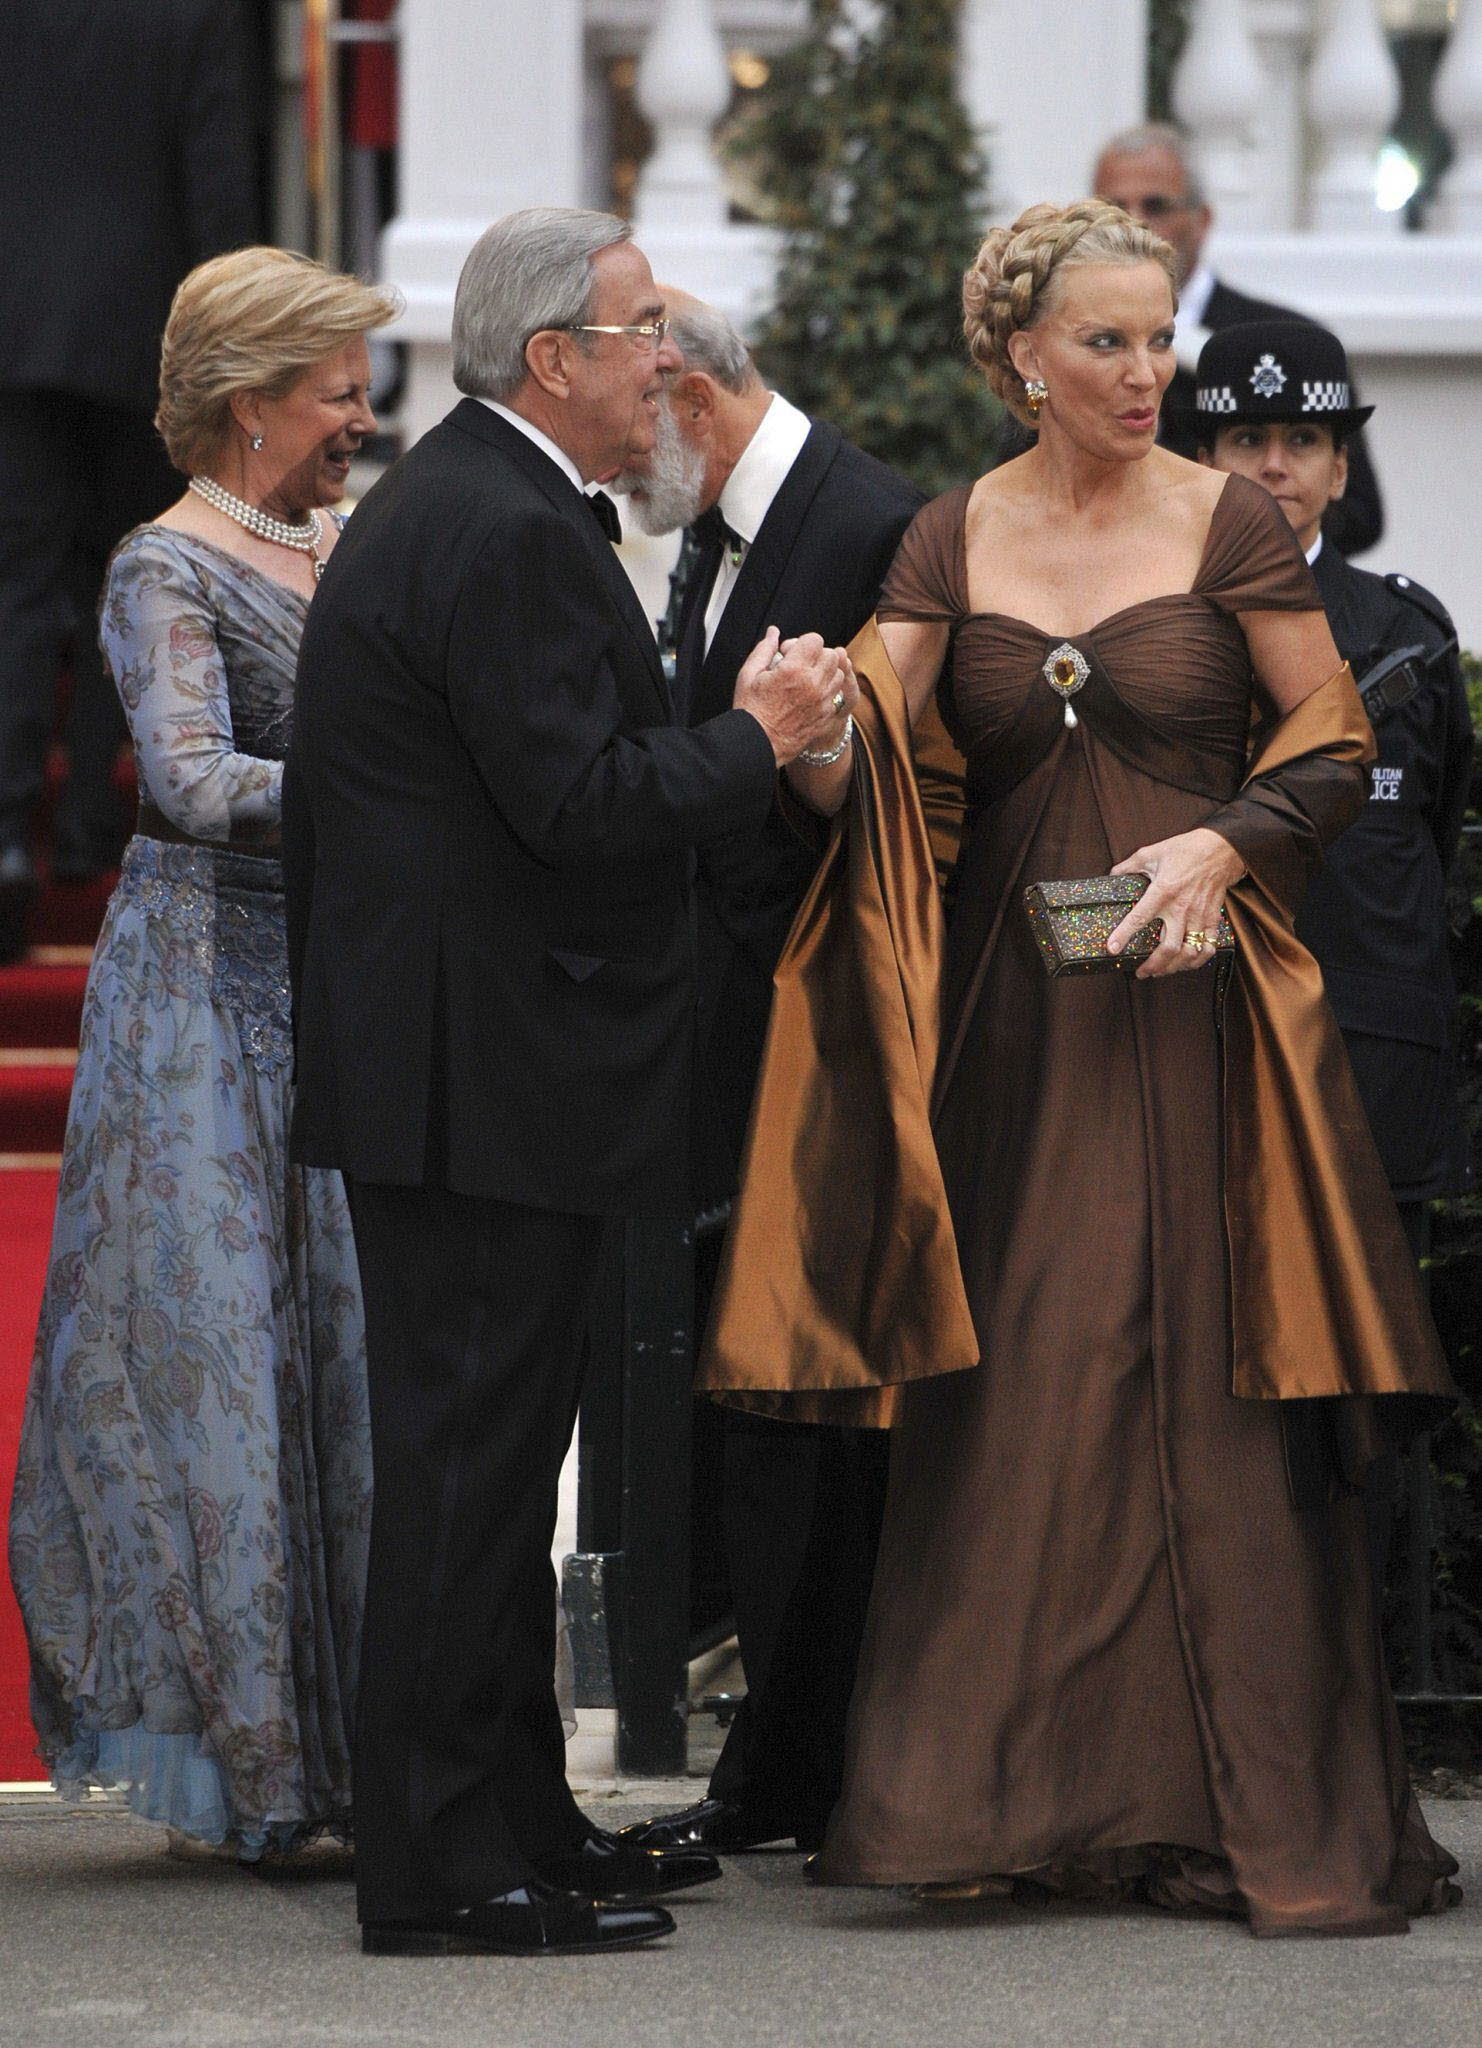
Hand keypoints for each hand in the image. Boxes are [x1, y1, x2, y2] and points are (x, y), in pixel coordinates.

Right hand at [734, 629, 858, 767]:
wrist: (758, 744)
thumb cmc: (750, 711)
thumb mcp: (748, 675)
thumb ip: (764, 650)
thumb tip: (774, 632)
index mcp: (793, 670)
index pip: (815, 640)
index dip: (804, 643)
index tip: (793, 653)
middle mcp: (812, 684)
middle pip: (831, 655)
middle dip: (817, 655)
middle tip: (802, 665)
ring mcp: (822, 701)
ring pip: (838, 674)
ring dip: (825, 673)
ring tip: (807, 681)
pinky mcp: (826, 716)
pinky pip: (837, 695)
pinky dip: (827, 692)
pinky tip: (810, 697)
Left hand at [1106, 828, 1244, 979]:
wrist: (1220, 849)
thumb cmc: (1186, 849)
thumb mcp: (1152, 852)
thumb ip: (1129, 866)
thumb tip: (1113, 874)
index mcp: (1163, 891)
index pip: (1139, 918)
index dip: (1123, 935)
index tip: (1112, 948)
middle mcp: (1181, 908)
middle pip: (1168, 948)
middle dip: (1153, 965)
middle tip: (1141, 972)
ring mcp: (1199, 916)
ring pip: (1188, 952)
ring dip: (1174, 967)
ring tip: (1161, 971)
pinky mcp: (1212, 918)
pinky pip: (1208, 947)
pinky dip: (1197, 960)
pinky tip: (1186, 963)